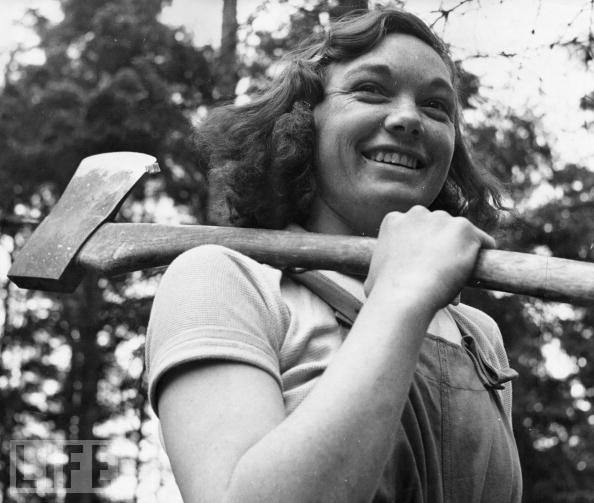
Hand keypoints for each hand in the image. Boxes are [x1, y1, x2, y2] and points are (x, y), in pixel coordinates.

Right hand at [364, 206, 495, 310]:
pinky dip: (483, 253)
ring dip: (461, 251)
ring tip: (460, 276)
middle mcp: (418, 213)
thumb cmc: (384, 293)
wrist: (405, 296)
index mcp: (395, 220)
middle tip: (443, 271)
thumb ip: (379, 270)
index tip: (425, 264)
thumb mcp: (373, 275)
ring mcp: (443, 219)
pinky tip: (480, 268)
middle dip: (441, 245)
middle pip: (438, 228)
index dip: (421, 247)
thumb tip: (377, 282)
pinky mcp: (465, 229)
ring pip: (460, 234)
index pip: (416, 229)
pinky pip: (483, 240)